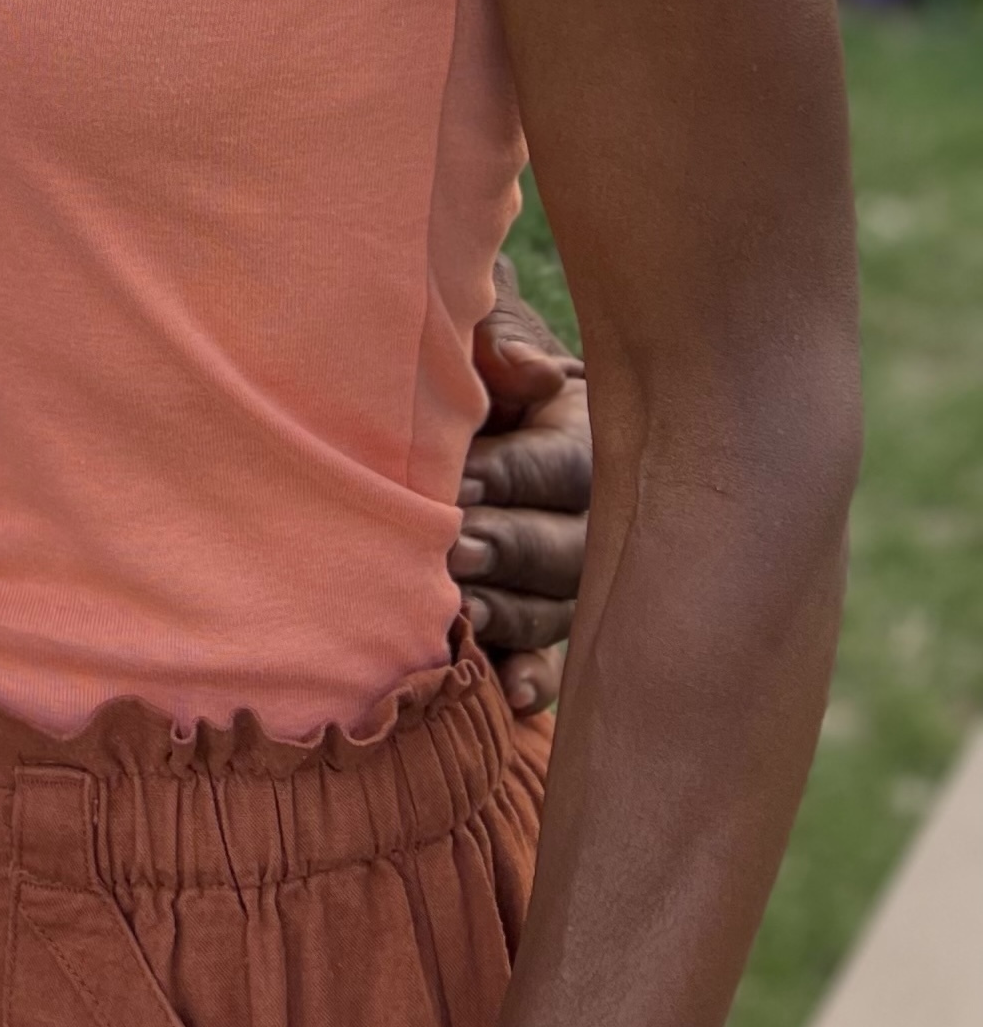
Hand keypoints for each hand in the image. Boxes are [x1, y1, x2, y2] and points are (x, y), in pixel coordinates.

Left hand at [451, 257, 590, 716]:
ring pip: (559, 611)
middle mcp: (589, 513)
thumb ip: (500, 340)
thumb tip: (531, 373)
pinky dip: (529, 679)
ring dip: (513, 617)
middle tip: (457, 552)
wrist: (438, 396)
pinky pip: (545, 659)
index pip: (563, 467)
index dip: (512, 479)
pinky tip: (509, 696)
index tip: (457, 485)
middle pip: (573, 550)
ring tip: (462, 615)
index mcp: (583, 435)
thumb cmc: (461, 356)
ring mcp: (565, 574)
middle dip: (513, 550)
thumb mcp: (479, 330)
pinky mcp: (534, 618)